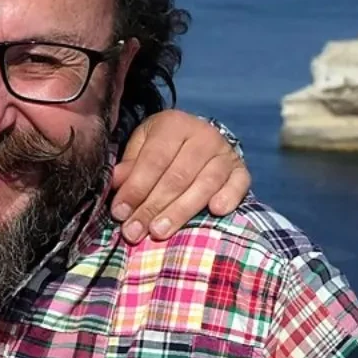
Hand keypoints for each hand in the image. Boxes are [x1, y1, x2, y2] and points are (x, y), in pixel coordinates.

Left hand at [111, 111, 249, 242]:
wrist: (197, 139)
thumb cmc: (162, 148)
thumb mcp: (141, 148)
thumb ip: (129, 166)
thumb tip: (116, 184)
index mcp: (173, 125)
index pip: (154, 160)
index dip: (136, 188)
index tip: (120, 213)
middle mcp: (203, 135)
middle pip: (177, 176)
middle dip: (153, 206)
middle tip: (135, 231)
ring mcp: (225, 152)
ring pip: (205, 183)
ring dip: (181, 211)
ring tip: (159, 232)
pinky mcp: (241, 169)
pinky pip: (239, 184)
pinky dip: (229, 197)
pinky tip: (216, 211)